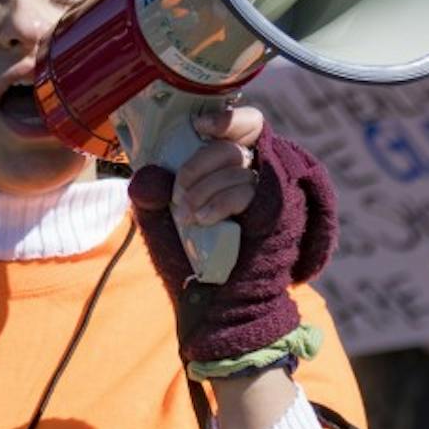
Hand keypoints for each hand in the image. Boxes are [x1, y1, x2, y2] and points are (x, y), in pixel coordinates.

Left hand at [127, 106, 337, 363]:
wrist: (214, 312)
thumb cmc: (190, 267)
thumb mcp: (160, 224)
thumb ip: (150, 195)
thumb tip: (148, 173)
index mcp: (237, 171)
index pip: (245, 125)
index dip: (226, 116)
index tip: (199, 126)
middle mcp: (262, 177)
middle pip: (240, 137)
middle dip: (200, 160)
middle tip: (181, 191)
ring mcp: (275, 194)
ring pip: (238, 161)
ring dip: (203, 185)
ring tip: (189, 214)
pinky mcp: (280, 213)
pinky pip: (247, 187)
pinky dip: (219, 200)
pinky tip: (202, 219)